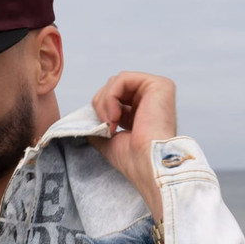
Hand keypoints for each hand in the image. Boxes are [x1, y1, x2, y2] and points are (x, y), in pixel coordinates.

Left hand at [88, 72, 176, 221]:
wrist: (147, 164)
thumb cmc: (134, 160)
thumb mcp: (109, 141)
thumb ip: (99, 127)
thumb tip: (85, 122)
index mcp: (142, 111)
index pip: (114, 98)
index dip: (102, 111)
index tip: (105, 132)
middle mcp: (151, 99)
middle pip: (113, 87)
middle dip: (101, 105)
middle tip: (106, 127)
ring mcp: (156, 91)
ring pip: (116, 82)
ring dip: (104, 103)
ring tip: (110, 123)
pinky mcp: (159, 85)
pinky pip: (123, 78)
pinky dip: (111, 96)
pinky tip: (115, 116)